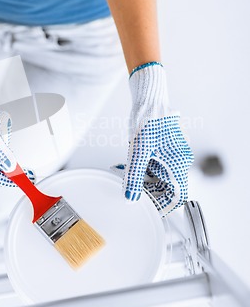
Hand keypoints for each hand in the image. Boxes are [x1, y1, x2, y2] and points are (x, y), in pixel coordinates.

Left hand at [122, 62, 193, 215]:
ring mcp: (173, 153)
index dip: (163, 205)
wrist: (149, 97)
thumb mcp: (137, 152)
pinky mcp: (166, 146)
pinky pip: (157, 164)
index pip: (177, 196)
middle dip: (148, 191)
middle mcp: (179, 160)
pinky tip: (129, 164)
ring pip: (160, 175)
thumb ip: (134, 177)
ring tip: (127, 175)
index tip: (149, 209)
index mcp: (178, 163)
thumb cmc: (148, 120)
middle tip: (131, 190)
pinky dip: (144, 167)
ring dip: (144, 178)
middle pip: (167, 186)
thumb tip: (131, 197)